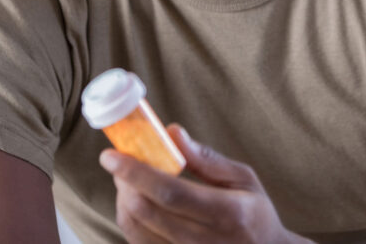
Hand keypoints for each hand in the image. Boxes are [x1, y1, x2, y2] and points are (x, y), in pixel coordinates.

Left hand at [99, 124, 311, 243]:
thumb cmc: (254, 213)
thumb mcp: (244, 179)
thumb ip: (206, 158)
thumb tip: (171, 133)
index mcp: (227, 213)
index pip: (171, 193)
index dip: (136, 173)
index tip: (111, 155)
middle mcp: (204, 241)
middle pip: (146, 212)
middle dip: (124, 182)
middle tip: (120, 160)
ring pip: (136, 230)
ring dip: (123, 199)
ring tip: (128, 179)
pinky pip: (139, 243)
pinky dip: (129, 218)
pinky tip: (136, 201)